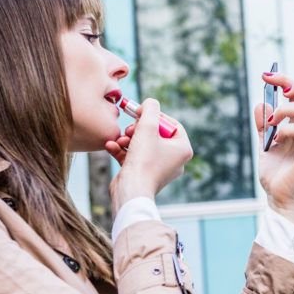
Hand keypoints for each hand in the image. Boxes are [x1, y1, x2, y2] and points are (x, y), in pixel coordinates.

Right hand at [105, 98, 192, 213]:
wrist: (131, 190)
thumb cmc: (144, 160)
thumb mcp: (147, 126)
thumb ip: (150, 109)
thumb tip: (150, 103)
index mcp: (183, 149)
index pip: (172, 125)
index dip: (156, 116)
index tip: (142, 113)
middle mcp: (174, 160)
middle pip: (156, 134)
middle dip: (139, 128)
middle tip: (130, 128)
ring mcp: (159, 169)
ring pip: (142, 145)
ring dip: (128, 138)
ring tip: (120, 139)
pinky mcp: (144, 175)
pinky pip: (134, 157)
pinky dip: (122, 150)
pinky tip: (111, 145)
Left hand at [256, 69, 293, 225]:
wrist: (278, 196)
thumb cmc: (276, 172)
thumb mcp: (264, 142)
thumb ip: (263, 123)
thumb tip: (261, 103)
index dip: (289, 79)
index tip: (267, 77)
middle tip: (280, 91)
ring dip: (285, 110)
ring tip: (271, 124)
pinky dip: (286, 129)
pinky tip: (276, 139)